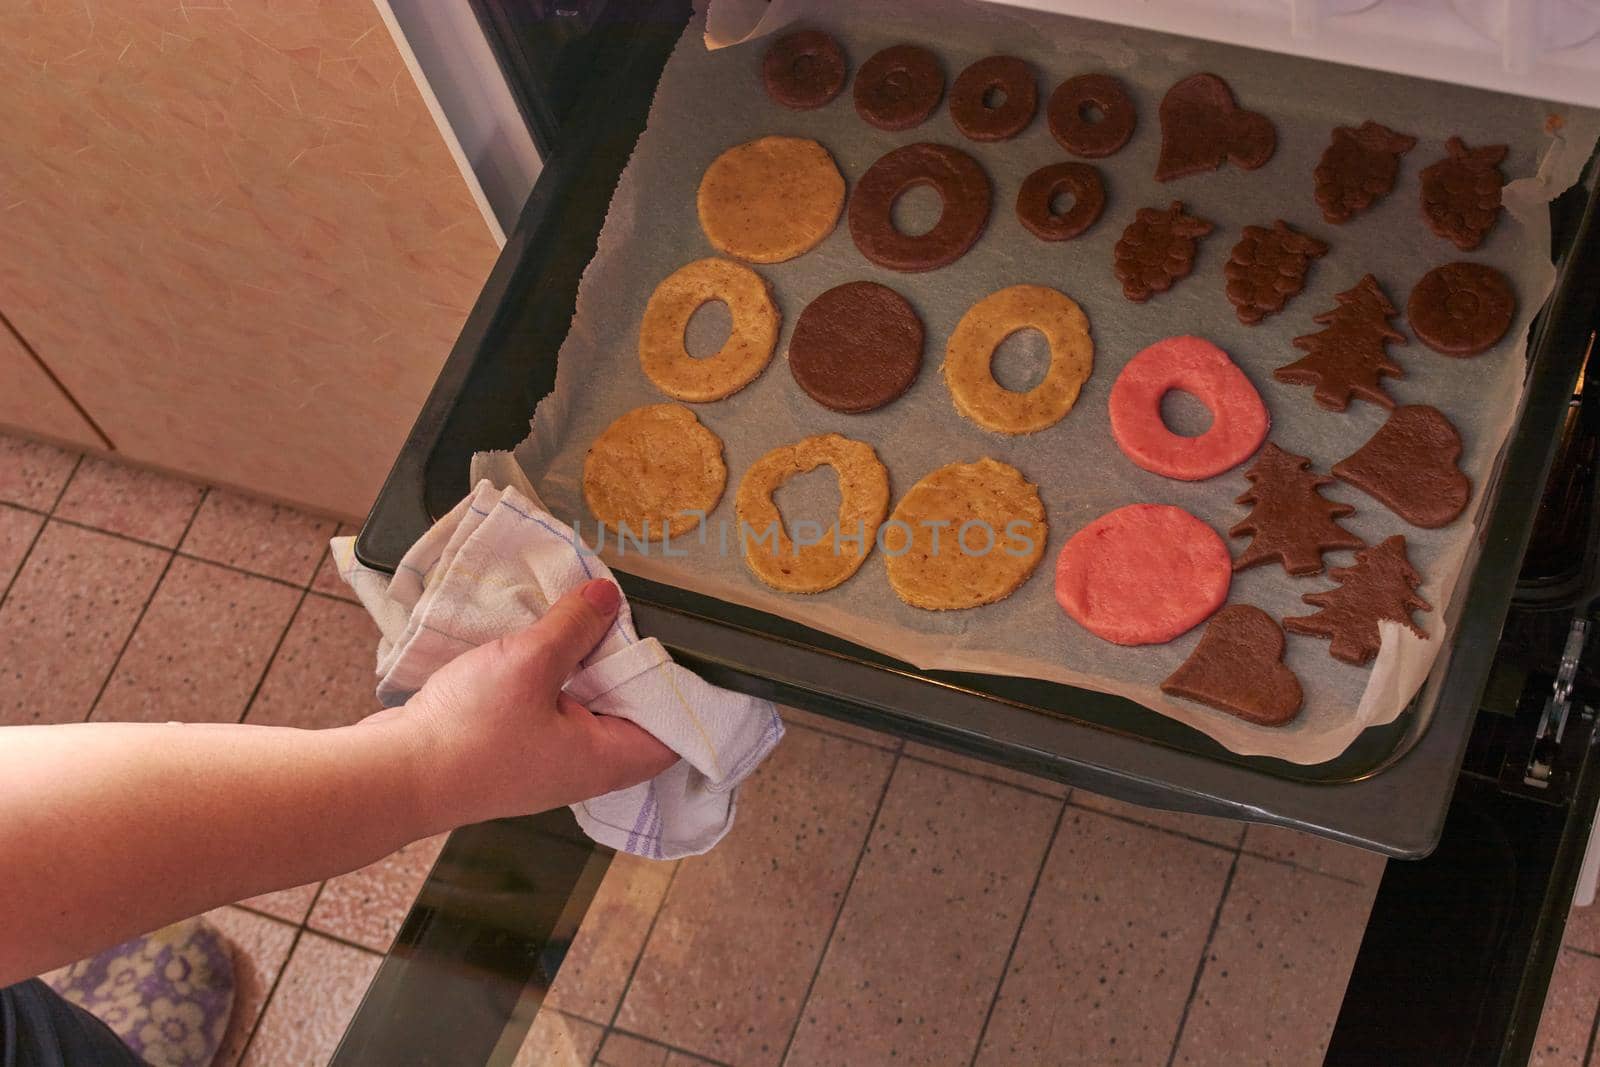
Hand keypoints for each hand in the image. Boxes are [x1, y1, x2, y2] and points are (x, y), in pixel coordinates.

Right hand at [388, 579, 677, 828]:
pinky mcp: (515, 749)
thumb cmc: (468, 735)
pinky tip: (541, 644)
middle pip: (631, 713)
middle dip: (631, 668)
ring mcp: (549, 761)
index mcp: (607, 759)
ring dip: (587, 668)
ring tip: (585, 622)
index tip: (677, 647)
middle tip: (626, 621)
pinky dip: (554, 678)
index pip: (674, 734)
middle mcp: (585, 767)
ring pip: (588, 706)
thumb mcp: (531, 663)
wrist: (395, 775)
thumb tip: (607, 597)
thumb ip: (575, 626)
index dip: (683, 693)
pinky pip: (551, 707)